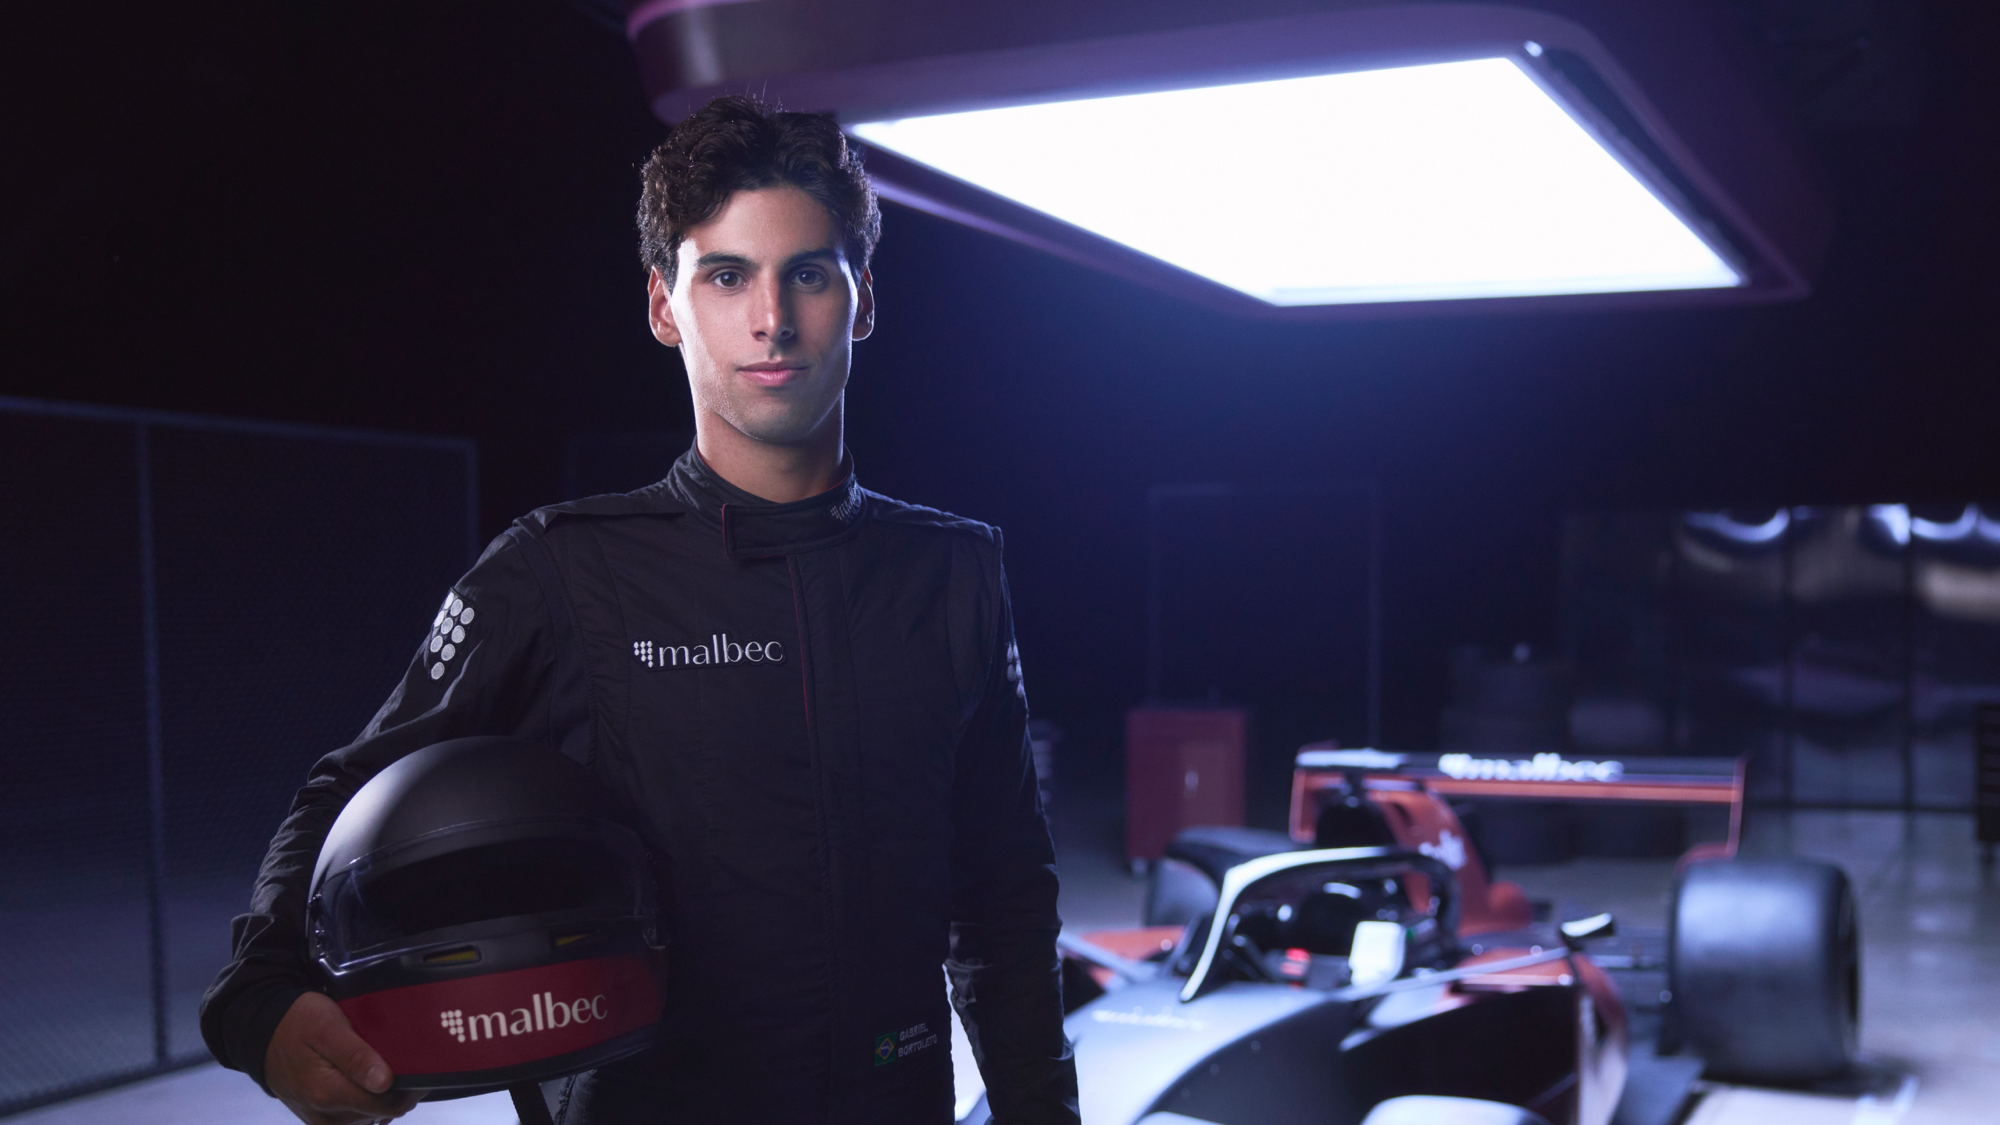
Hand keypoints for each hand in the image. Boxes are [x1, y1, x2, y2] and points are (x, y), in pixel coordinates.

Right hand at [265, 992, 426, 1124]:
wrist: (261, 1030)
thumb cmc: (298, 1022)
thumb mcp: (328, 1028)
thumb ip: (356, 1056)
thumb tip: (384, 1082)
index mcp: (328, 1092)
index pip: (386, 1105)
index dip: (410, 1091)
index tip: (423, 1072)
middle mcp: (323, 1113)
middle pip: (378, 1114)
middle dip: (398, 1095)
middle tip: (410, 1069)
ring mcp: (317, 1118)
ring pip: (365, 1120)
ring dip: (380, 1102)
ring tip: (388, 1074)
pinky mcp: (314, 1117)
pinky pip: (348, 1122)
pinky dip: (363, 1109)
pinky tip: (369, 1089)